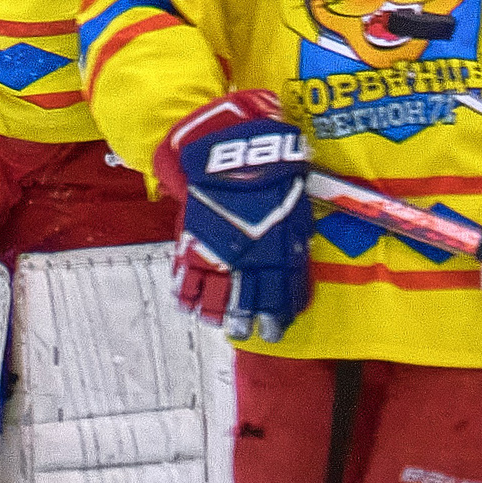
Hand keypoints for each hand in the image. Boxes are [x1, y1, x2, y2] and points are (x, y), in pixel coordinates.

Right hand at [152, 90, 313, 340]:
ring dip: (219, 314)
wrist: (233, 151)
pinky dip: (187, 295)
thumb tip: (295, 255)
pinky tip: (188, 305)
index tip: (275, 329)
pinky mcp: (194, 242)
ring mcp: (220, 253)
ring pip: (218, 297)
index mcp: (281, 253)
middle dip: (249, 321)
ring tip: (219, 323)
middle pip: (250, 303)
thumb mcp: (293, 206)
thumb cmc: (270, 170)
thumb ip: (291, 236)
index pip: (282, 295)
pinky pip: (188, 277)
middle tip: (248, 332)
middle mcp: (251, 260)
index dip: (278, 316)